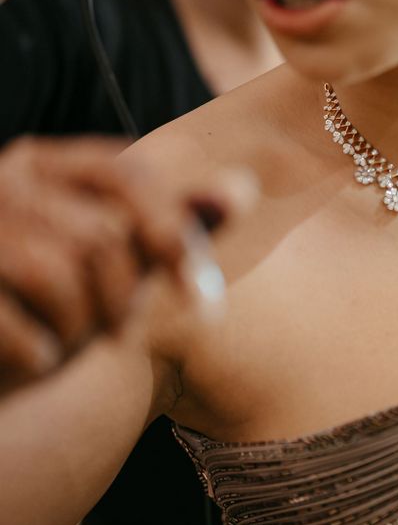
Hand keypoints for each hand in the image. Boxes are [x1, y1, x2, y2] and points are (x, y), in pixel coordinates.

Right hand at [0, 136, 256, 389]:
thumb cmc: (53, 307)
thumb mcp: (118, 263)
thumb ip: (176, 225)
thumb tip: (246, 184)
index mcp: (45, 164)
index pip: (128, 175)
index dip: (175, 234)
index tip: (202, 298)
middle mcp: (3, 182)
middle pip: (103, 233)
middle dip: (122, 297)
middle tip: (114, 332)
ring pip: (63, 272)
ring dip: (81, 326)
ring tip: (65, 340)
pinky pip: (17, 324)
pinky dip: (41, 354)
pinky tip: (36, 360)